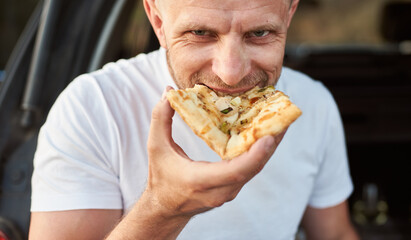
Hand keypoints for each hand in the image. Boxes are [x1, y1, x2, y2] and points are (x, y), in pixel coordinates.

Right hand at [145, 86, 285, 218]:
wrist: (166, 208)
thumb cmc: (160, 177)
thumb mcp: (156, 147)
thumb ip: (160, 119)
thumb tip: (168, 91)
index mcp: (199, 180)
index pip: (234, 172)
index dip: (254, 156)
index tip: (269, 137)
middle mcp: (219, 190)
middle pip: (253, 169)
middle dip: (270, 144)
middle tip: (282, 119)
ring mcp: (228, 192)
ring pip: (255, 170)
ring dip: (268, 147)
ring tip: (280, 122)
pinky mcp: (232, 188)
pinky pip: (250, 170)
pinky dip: (260, 152)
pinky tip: (265, 134)